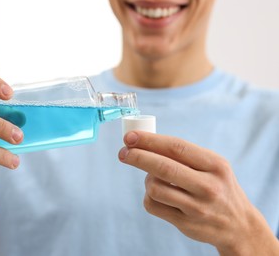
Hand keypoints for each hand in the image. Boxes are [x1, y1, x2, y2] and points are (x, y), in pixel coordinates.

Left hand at [119, 131, 278, 254]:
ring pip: (154, 188)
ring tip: (153, 179)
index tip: (129, 137)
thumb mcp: (212, 166)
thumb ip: (184, 155)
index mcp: (215, 165)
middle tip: (123, 153)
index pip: (176, 147)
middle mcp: (208, 186)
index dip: (149, 140)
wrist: (238, 225)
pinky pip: (153, 205)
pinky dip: (148, 197)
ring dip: (147, 180)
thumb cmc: (218, 187)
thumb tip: (144, 143)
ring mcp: (197, 208)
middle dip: (137, 157)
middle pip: (163, 167)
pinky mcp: (186, 224)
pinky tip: (157, 194)